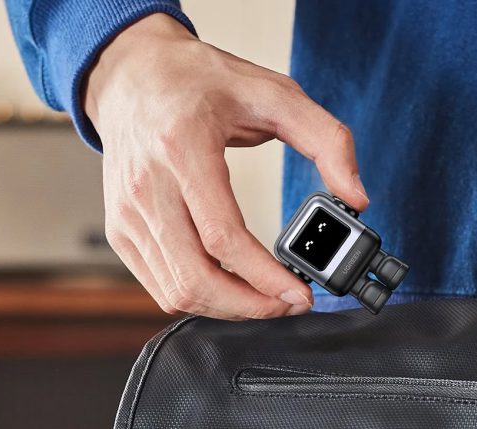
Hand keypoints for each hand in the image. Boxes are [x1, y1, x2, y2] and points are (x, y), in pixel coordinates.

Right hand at [84, 14, 368, 318]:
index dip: (265, 277)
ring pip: (175, 291)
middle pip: (194, 278)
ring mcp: (128, 212)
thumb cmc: (199, 81)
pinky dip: (199, 296)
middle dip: (250, 306)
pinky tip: (229, 285)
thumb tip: (356, 197)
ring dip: (227, 307)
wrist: (134, 73)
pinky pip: (158, 284)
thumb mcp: (275, 93)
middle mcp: (147, 185)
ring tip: (265, 297)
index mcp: (182, 147)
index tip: (299, 293)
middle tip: (288, 303)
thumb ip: (327, 140)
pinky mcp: (120, 229)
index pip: (222, 236)